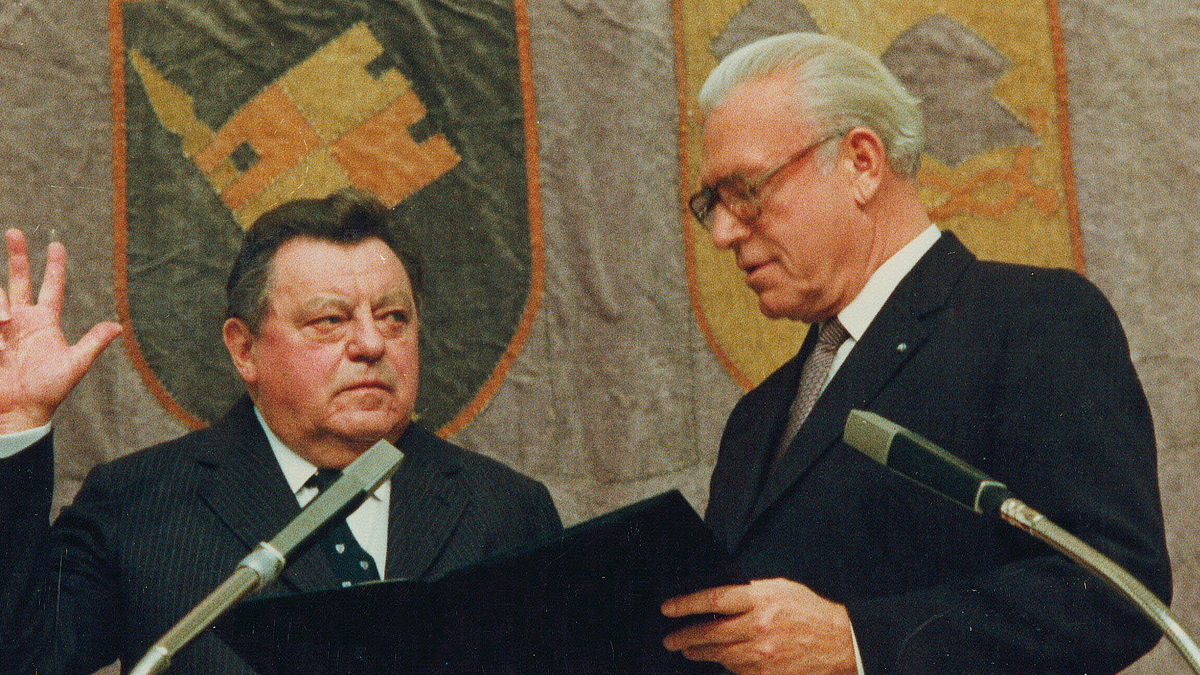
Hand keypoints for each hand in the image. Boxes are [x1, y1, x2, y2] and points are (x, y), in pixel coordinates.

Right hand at [0, 229, 121, 432]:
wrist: (17, 411)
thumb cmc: (47, 391)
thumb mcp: (74, 365)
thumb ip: (93, 343)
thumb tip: (119, 325)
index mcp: (45, 323)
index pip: (51, 287)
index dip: (54, 266)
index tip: (56, 244)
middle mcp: (22, 319)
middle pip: (20, 280)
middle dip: (17, 256)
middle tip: (14, 231)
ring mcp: (1, 327)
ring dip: (0, 306)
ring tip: (3, 332)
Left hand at [662, 578, 856, 674]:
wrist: (840, 643)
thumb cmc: (810, 612)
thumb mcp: (780, 589)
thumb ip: (750, 591)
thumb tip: (720, 596)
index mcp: (760, 600)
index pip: (713, 600)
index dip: (686, 604)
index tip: (668, 609)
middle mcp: (758, 627)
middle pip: (710, 633)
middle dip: (684, 636)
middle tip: (670, 639)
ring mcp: (762, 654)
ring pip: (720, 655)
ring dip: (700, 653)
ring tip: (688, 649)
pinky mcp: (767, 674)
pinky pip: (737, 670)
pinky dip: (725, 665)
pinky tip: (719, 660)